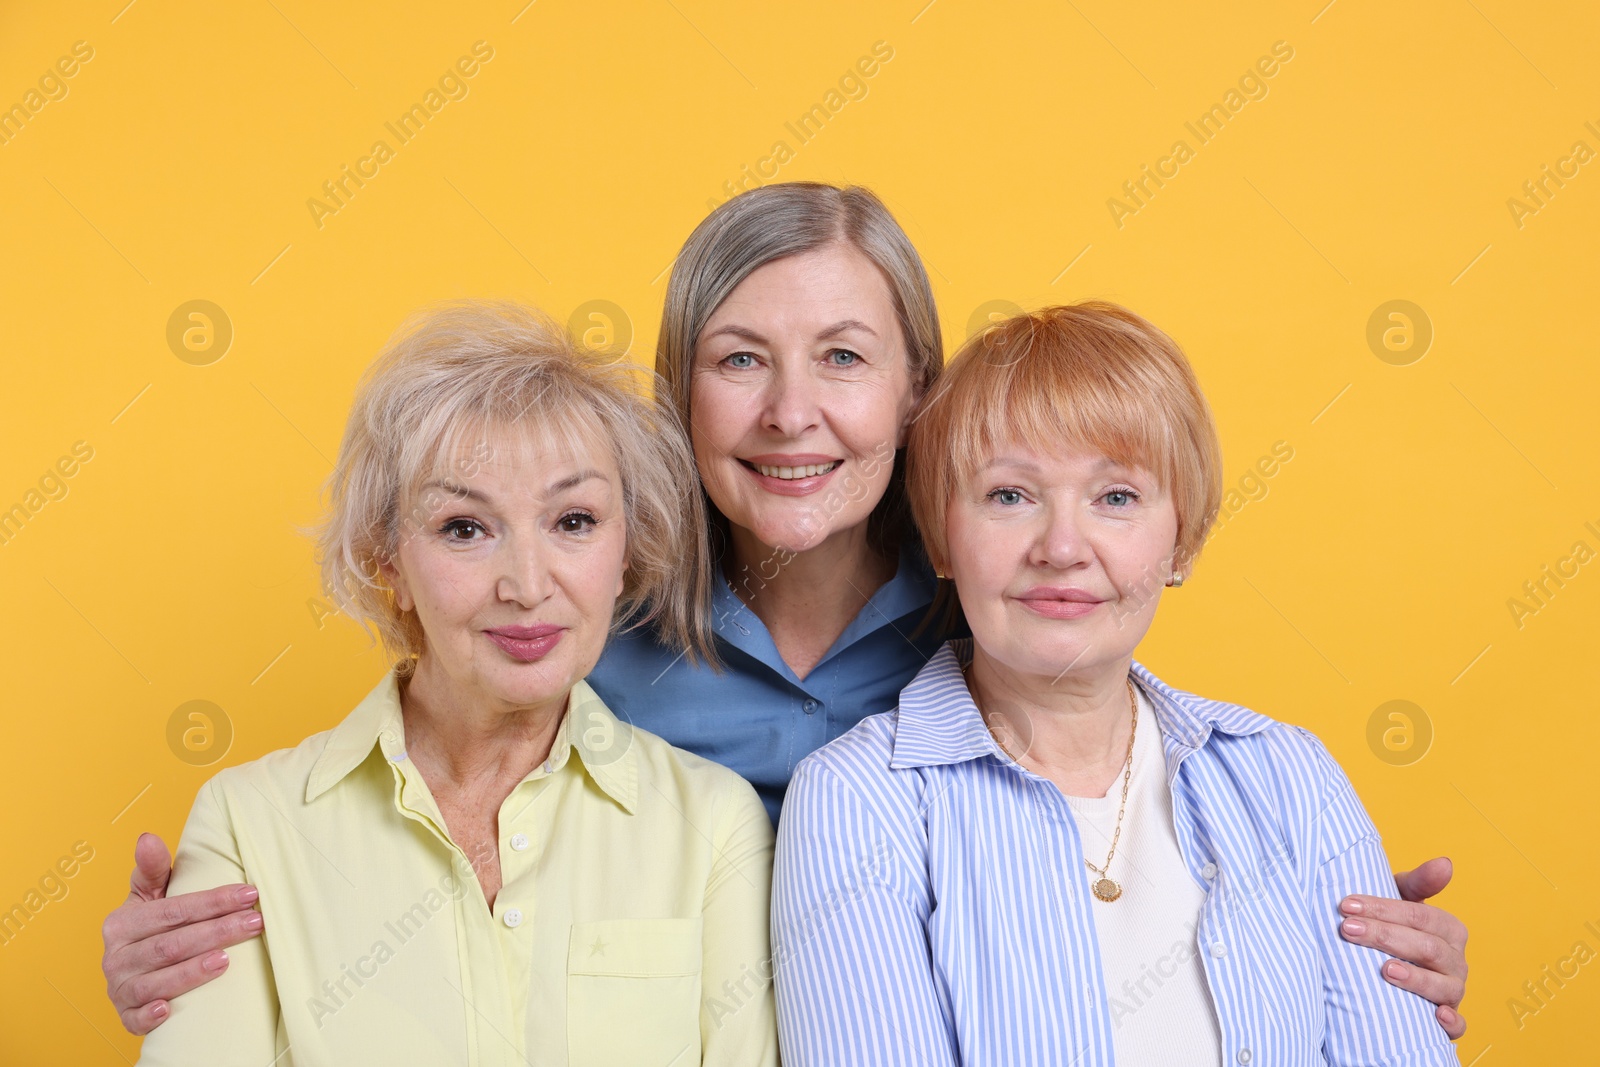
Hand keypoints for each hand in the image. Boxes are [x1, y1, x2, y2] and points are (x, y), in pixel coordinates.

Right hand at [101, 833, 263, 1034]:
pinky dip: (148, 1016)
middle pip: (171, 945)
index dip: (212, 902)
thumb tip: (147, 837)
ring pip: (156, 981)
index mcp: (123, 923)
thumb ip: (152, 869)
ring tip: (226, 959)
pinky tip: (168, 1010)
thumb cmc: (149, 926)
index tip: (249, 894)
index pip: (173, 910)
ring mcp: (119, 988)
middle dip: (216, 932)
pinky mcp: (125, 1015)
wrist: (130, 968)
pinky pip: (133, 1019)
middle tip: (254, 923)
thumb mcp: (148, 896)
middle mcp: (116, 957)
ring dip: (191, 972)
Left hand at [1339, 857, 1467, 1039]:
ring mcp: (1454, 990)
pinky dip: (1451, 1022)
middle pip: (1427, 947)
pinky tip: (1435, 1016)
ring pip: (1444, 985)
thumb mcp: (1402, 902)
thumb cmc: (1397, 928)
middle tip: (1347, 930)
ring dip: (1416, 979)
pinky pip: (1458, 1024)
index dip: (1384, 909)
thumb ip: (1418, 882)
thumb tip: (1445, 862)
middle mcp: (1456, 959)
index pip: (1420, 916)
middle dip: (1386, 937)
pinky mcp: (1449, 1018)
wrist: (1393, 967)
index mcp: (1448, 928)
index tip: (1346, 905)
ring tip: (1385, 970)